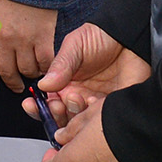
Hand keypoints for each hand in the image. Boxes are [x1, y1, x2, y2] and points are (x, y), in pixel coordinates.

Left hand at [0, 0, 57, 92]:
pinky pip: (45, 61)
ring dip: (30, 75)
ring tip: (33, 75)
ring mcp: (24, 40)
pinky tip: (46, 66)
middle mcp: (4, 40)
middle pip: (6, 71)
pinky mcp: (43, 37)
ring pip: (26, 69)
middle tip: (17, 86)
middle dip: (12, 83)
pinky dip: (46, 67)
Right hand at [26, 22, 151, 128]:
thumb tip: (42, 85)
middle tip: (56, 105)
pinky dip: (93, 116)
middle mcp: (78, 97)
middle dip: (54, 115)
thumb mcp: (75, 46)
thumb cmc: (101, 37)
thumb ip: (60, 66)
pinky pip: (100, 122)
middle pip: (60, 118)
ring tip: (77, 98)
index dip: (37, 108)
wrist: (130, 36)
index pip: (46, 103)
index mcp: (64, 84)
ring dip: (73, 114)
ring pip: (78, 125)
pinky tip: (94, 101)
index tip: (31, 105)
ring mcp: (94, 105)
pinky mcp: (111, 109)